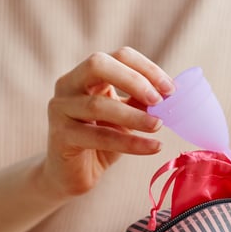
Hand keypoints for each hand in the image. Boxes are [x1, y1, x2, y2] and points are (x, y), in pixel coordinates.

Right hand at [42, 48, 174, 196]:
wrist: (73, 175)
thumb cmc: (101, 140)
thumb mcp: (125, 116)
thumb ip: (141, 102)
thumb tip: (169, 94)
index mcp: (86, 74)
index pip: (119, 56)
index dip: (147, 68)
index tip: (171, 89)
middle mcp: (68, 85)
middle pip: (98, 65)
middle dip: (134, 80)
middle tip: (160, 100)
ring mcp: (60, 109)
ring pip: (97, 104)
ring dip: (134, 115)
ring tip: (158, 125)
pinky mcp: (60, 136)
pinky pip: (99, 137)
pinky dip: (131, 143)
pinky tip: (153, 147)